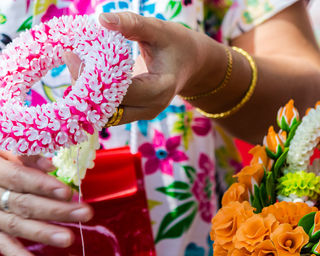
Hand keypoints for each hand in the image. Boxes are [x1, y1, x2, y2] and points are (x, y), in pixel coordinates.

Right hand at [0, 151, 92, 255]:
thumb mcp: (3, 147)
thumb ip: (24, 156)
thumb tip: (50, 166)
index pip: (20, 178)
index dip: (44, 186)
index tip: (68, 193)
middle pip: (24, 204)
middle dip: (56, 210)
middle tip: (85, 213)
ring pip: (15, 225)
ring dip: (43, 233)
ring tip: (68, 238)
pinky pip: (1, 244)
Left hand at [64, 11, 226, 123]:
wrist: (191, 62)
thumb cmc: (177, 44)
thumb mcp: (158, 30)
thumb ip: (131, 24)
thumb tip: (101, 19)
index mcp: (160, 89)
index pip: (119, 91)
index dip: (93, 76)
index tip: (72, 54)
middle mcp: (150, 108)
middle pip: (109, 109)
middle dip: (85, 87)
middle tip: (70, 58)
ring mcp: (142, 113)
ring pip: (106, 114)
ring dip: (87, 94)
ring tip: (75, 65)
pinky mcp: (135, 112)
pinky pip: (109, 111)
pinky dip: (95, 96)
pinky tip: (85, 75)